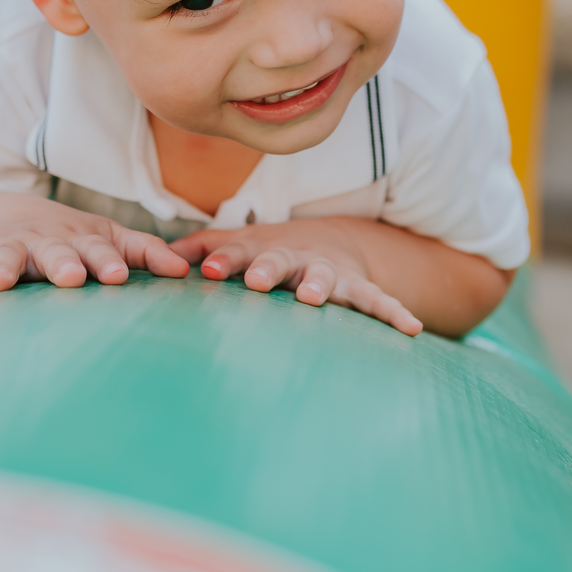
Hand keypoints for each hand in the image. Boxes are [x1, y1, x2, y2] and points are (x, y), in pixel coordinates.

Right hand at [0, 208, 189, 295]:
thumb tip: (185, 271)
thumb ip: (147, 254)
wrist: (21, 216)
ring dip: (4, 268)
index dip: (107, 262)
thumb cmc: (78, 240)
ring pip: (8, 255)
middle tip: (69, 278)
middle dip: (61, 263)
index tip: (117, 277)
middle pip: (55, 251)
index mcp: (82, 238)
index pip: (99, 250)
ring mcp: (11, 244)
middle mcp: (46, 239)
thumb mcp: (112, 239)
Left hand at [174, 221, 422, 336]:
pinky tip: (411, 329)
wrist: (328, 242)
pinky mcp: (357, 288)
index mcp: (262, 252)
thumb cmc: (268, 254)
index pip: (239, 253)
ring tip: (316, 298)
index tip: (208, 271)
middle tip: (257, 281)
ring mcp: (328, 273)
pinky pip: (377, 301)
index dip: (224, 260)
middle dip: (268, 269)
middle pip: (280, 261)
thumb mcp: (237, 246)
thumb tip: (159, 258)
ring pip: (325, 279)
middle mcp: (296, 260)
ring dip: (321, 286)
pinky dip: (394, 313)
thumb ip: (203, 251)